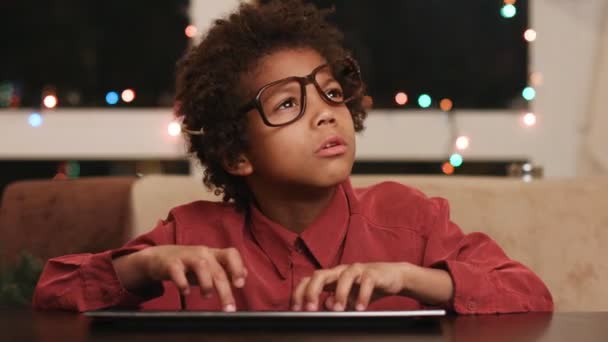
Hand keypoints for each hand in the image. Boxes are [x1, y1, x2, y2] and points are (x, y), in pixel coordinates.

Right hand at [115, 245, 246, 311]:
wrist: (159, 257)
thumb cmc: (188, 264)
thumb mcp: (208, 266)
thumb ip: (225, 270)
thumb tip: (245, 275)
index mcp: (214, 254)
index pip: (231, 254)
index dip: (237, 267)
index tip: (240, 285)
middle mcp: (203, 253)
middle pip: (218, 270)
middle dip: (225, 290)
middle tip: (229, 307)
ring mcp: (186, 256)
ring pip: (201, 266)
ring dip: (207, 283)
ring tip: (207, 296)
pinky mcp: (171, 263)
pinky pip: (177, 271)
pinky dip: (182, 283)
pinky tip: (185, 292)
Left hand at [291, 262, 410, 311]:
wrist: (394, 276)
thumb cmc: (367, 287)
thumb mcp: (349, 298)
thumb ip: (336, 302)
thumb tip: (325, 306)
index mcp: (331, 277)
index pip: (309, 281)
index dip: (300, 293)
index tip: (296, 309)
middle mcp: (340, 271)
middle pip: (320, 274)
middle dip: (312, 291)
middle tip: (310, 309)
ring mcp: (357, 270)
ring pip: (343, 276)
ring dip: (339, 293)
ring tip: (337, 309)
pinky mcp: (373, 272)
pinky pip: (366, 281)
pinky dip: (362, 294)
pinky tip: (360, 307)